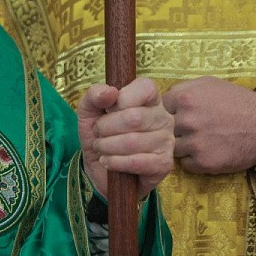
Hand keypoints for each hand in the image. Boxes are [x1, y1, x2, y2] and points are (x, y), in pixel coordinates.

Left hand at [78, 77, 174, 199]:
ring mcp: (167, 141)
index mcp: (150, 99)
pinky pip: (136, 162)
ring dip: (107, 146)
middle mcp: (163, 118)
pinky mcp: (164, 164)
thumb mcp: (89, 111)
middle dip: (105, 127)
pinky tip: (108, 161)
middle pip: (134, 117)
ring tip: (101, 148)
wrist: (101, 168)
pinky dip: (114, 162)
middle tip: (98, 133)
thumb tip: (110, 92)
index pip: (145, 87)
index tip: (108, 110)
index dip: (121, 99)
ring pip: (133, 141)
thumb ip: (94, 95)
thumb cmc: (100, 134)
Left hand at [163, 76, 255, 173]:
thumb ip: (182, 89)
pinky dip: (194, 160)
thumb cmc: (237, 101)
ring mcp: (194, 143)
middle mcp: (187, 121)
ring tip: (201, 140)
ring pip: (173, 148)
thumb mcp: (209, 84)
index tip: (179, 114)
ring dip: (184, 145)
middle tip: (192, 128)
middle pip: (165, 129)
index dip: (169, 112)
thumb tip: (161, 99)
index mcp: (185, 98)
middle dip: (175, 129)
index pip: (159, 108)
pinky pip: (186, 163)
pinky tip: (208, 151)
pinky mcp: (203, 162)